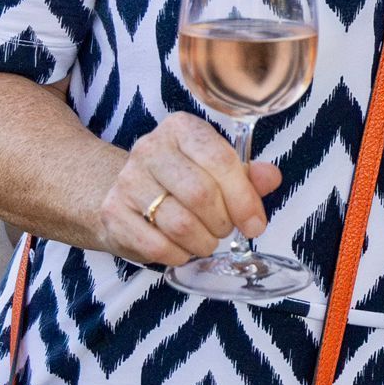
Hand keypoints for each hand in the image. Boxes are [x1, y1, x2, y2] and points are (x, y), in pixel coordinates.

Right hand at [98, 112, 282, 266]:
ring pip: (179, 224)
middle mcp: (150, 148)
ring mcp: (127, 180)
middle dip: (223, 222)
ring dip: (203, 242)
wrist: (124, 193)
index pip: (220, 160)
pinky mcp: (113, 213)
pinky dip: (178, 255)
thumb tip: (270, 177)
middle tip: (225, 230)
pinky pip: (156, 246)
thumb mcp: (217, 170)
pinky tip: (181, 249)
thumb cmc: (181, 180)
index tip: (255, 223)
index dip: (244, 198)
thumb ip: (247, 175)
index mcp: (181, 129)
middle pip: (200, 194)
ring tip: (205, 240)